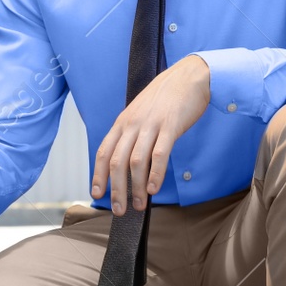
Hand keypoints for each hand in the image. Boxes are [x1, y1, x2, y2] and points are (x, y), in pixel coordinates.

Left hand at [91, 55, 209, 214]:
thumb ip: (133, 135)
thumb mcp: (141, 113)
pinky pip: (159, 154)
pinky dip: (155, 174)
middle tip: (119, 210)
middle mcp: (132, 124)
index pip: (103, 152)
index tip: (97, 194)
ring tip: (139, 205)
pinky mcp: (170, 126)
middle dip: (116, 189)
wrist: (189, 76)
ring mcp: (151, 124)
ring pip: (136, 161)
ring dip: (136, 187)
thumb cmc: (166, 98)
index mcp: (123, 122)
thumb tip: (128, 163)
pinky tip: (153, 188)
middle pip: (117, 162)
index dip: (98, 175)